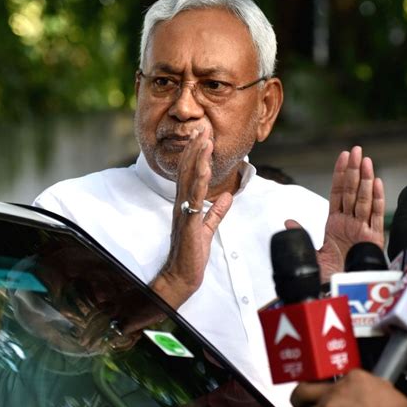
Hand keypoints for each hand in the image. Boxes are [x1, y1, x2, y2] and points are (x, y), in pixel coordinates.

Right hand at [151, 127, 232, 307]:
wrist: (181, 276)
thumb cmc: (191, 253)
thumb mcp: (207, 228)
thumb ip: (215, 212)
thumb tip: (226, 197)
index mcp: (185, 204)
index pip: (189, 175)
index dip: (195, 156)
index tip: (203, 139)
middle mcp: (181, 204)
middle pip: (187, 172)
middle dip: (196, 150)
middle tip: (203, 130)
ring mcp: (183, 213)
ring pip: (190, 181)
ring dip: (198, 160)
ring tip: (205, 142)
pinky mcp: (189, 224)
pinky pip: (194, 200)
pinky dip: (200, 183)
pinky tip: (205, 169)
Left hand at [287, 146, 384, 282]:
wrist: (339, 294)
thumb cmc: (328, 276)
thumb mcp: (310, 253)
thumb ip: (301, 235)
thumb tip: (287, 221)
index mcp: (335, 223)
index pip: (338, 193)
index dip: (340, 175)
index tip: (342, 157)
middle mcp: (350, 222)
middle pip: (352, 191)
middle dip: (353, 170)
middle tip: (355, 150)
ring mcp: (362, 228)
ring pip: (364, 199)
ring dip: (364, 179)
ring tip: (365, 160)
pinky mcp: (373, 238)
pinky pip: (375, 215)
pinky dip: (377, 199)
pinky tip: (376, 182)